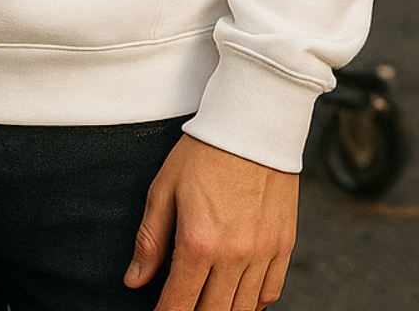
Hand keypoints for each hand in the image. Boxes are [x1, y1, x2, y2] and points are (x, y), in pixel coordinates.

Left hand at [125, 135, 298, 309]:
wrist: (252, 126)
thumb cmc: (202, 153)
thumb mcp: (164, 190)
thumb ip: (150, 240)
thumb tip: (134, 280)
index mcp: (199, 242)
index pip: (179, 303)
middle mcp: (234, 256)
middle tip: (180, 307)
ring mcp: (263, 254)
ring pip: (242, 310)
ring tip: (204, 303)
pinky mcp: (284, 247)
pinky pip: (269, 294)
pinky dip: (252, 303)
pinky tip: (236, 298)